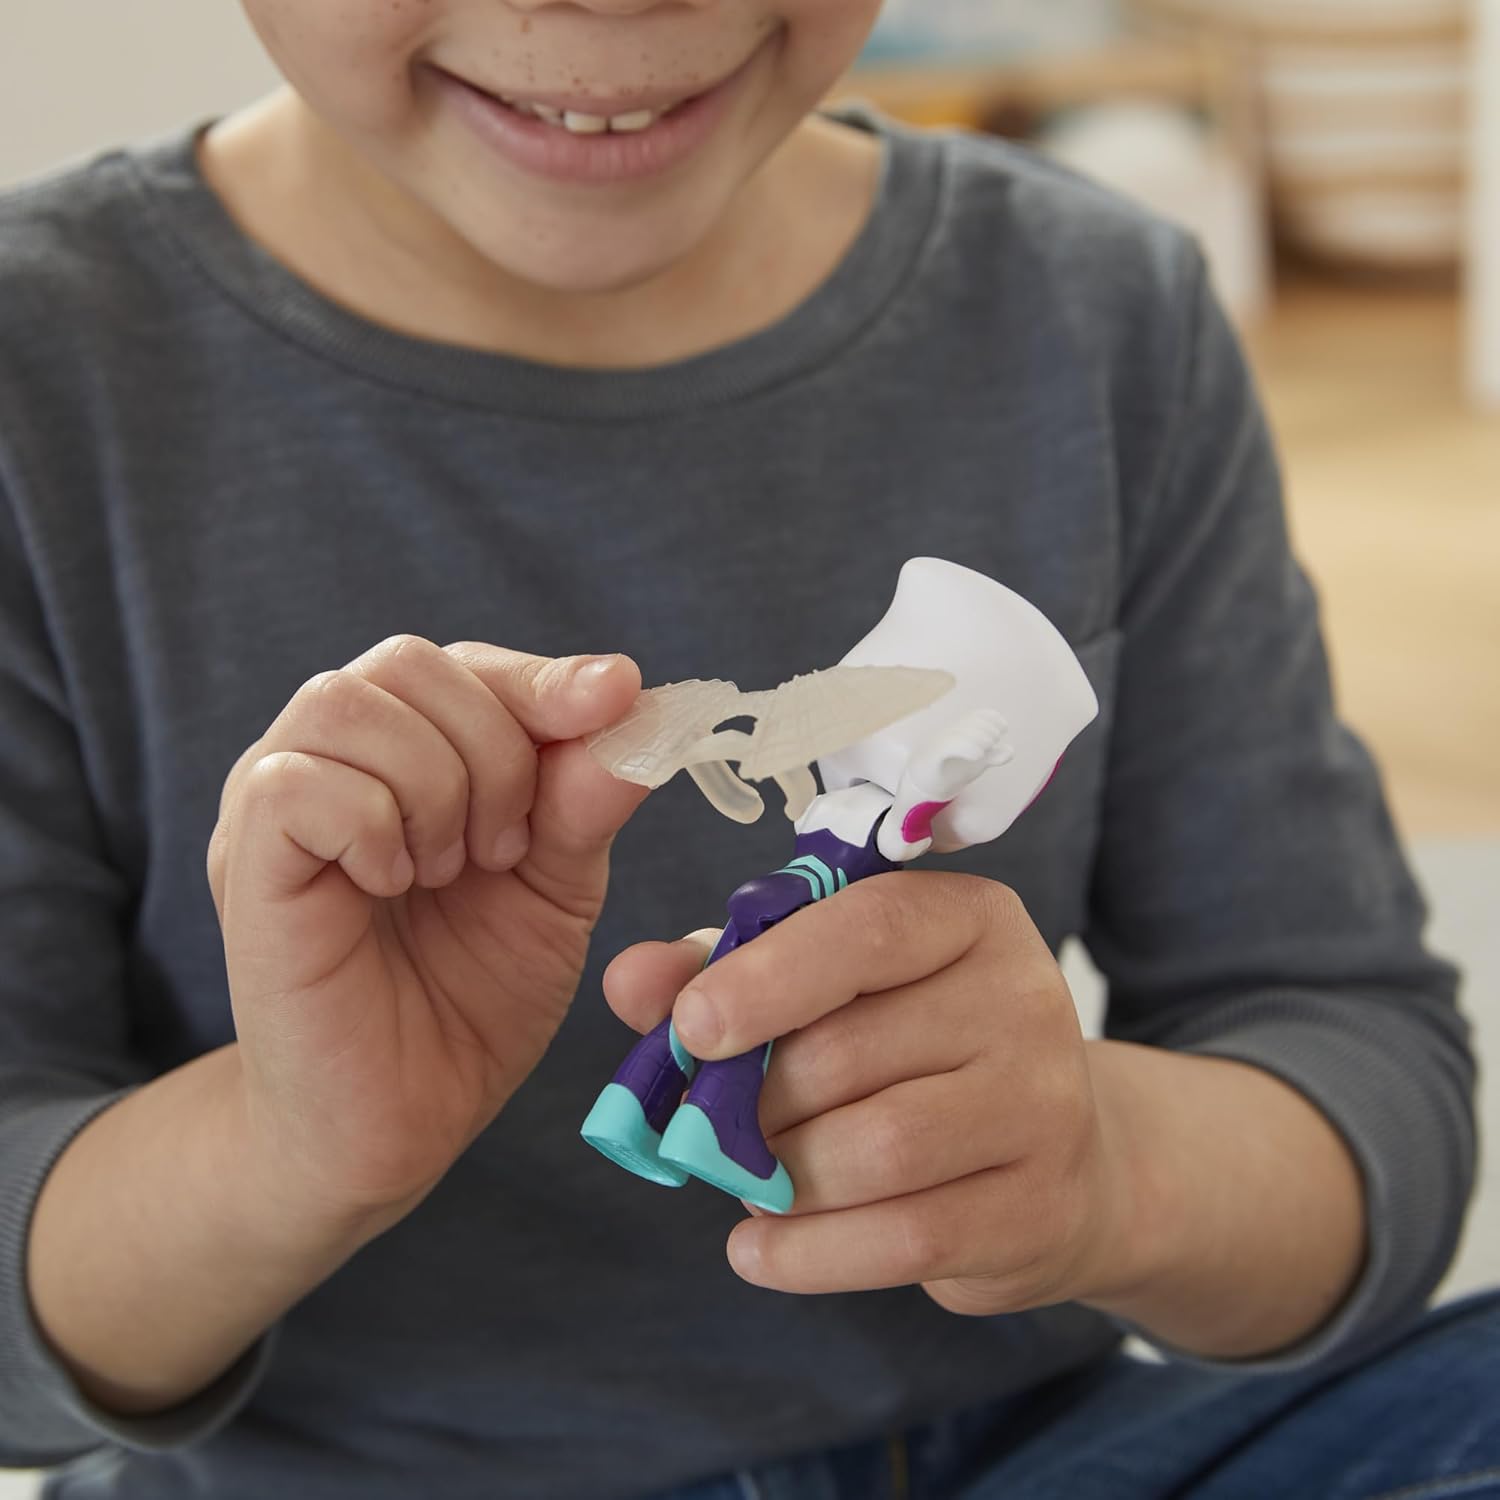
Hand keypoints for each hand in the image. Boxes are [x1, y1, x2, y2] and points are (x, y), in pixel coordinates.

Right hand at [210, 636, 645, 1235]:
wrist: (399, 1121)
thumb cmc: (470, 998)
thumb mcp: (556, 889)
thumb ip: (583, 798)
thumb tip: (630, 701)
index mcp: (409, 753)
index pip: (468, 666)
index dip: (545, 680)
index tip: (617, 696)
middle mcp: (334, 760)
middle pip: (405, 663)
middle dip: (492, 748)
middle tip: (507, 851)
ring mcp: (276, 804)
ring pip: (346, 706)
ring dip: (432, 787)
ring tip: (451, 872)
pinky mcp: (244, 862)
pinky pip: (297, 785)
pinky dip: (372, 826)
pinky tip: (392, 885)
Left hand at [604, 873, 1132, 1315]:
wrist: (1057, 1156)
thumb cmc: (910, 1045)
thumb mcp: (827, 982)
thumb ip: (721, 966)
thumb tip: (629, 982)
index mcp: (969, 917)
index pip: (868, 929)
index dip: (768, 978)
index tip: (691, 1027)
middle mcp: (1022, 998)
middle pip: (851, 1053)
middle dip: (756, 1099)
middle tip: (714, 1123)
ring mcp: (1043, 1106)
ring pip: (876, 1149)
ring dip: (781, 1175)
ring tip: (751, 1176)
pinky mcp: (1037, 1209)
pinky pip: (902, 1239)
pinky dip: (808, 1253)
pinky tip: (757, 1248)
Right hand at [905, 708, 1013, 801]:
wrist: (918, 789)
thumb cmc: (947, 773)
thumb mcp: (975, 765)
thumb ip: (991, 757)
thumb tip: (1010, 751)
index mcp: (958, 731)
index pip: (977, 714)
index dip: (993, 718)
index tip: (1003, 730)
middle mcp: (947, 733)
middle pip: (971, 722)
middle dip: (988, 731)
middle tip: (990, 746)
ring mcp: (937, 743)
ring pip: (961, 732)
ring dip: (979, 739)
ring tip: (982, 753)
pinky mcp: (931, 756)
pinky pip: (949, 746)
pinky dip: (966, 747)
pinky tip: (977, 755)